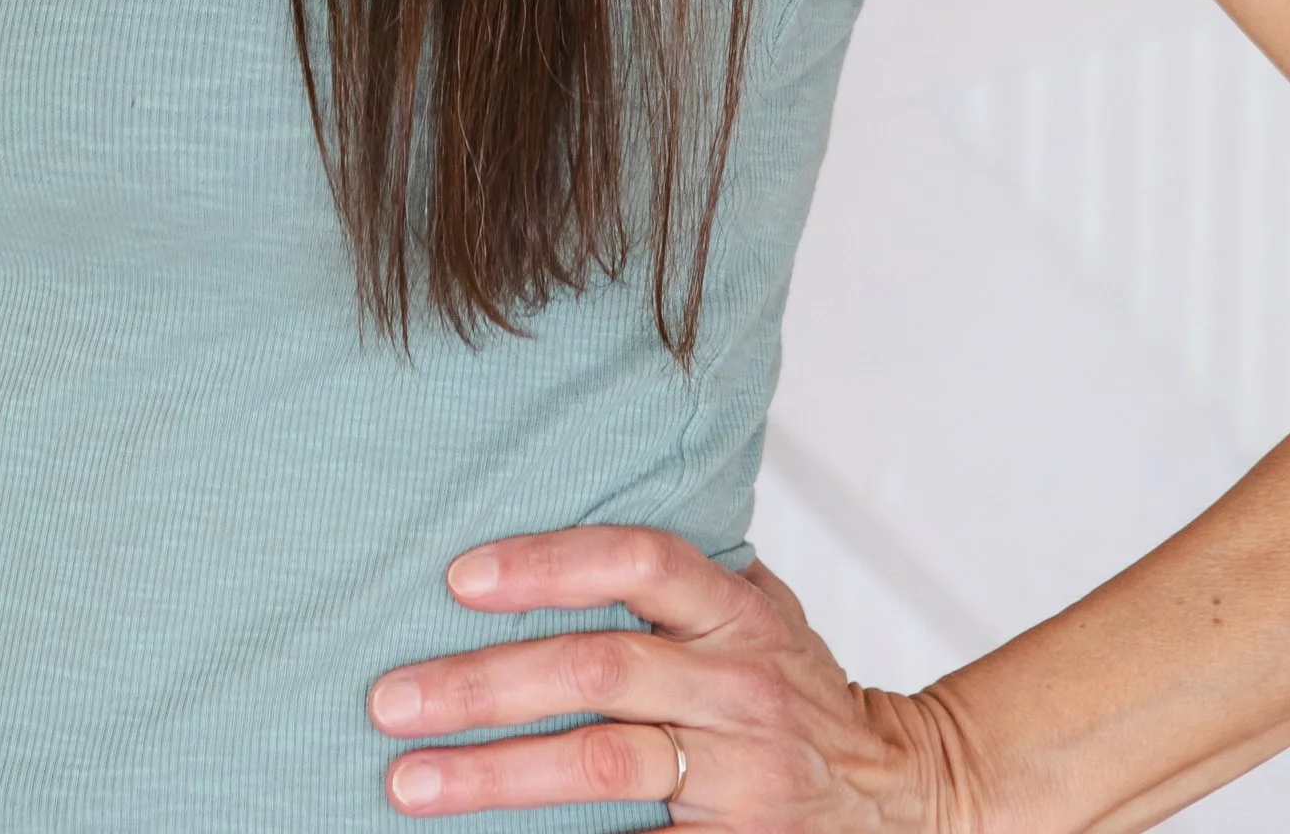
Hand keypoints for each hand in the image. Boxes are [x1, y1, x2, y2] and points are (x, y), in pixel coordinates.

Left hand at [368, 524, 965, 825]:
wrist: (899, 790)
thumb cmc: (797, 685)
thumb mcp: (757, 607)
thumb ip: (679, 574)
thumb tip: (561, 499)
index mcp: (737, 612)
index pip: (641, 562)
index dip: (550, 562)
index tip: (460, 577)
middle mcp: (739, 686)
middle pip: (598, 673)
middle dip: (483, 686)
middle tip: (391, 698)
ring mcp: (739, 774)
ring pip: (602, 767)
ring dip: (494, 776)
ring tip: (409, 781)